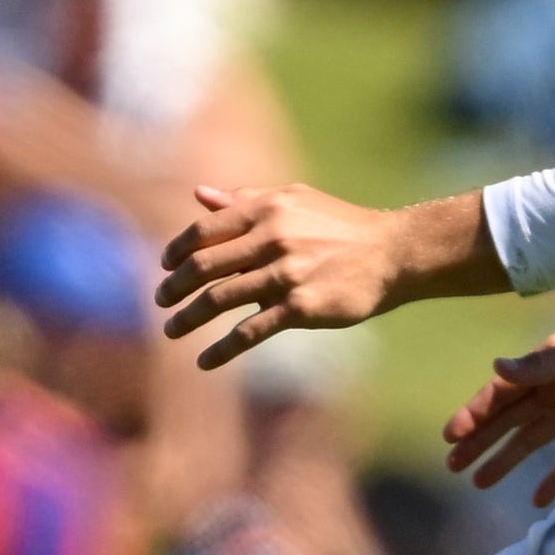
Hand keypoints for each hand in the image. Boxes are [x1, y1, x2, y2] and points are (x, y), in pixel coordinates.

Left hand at [157, 182, 479, 369]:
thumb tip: (200, 194)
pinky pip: (250, 331)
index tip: (165, 268)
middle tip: (161, 302)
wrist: (393, 252)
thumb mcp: (294, 200)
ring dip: (189, 318)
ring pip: (220, 300)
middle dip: (174, 287)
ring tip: (172, 330)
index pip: (204, 230)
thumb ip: (246, 199)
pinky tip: (205, 360)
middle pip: (204, 266)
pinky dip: (222, 349)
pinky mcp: (302, 307)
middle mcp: (272, 238)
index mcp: (266, 209)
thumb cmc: (341, 225)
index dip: (177, 251)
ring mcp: (286, 274)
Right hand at [443, 327, 554, 505]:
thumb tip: (495, 367)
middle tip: (452, 465)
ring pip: (530, 441)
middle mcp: (554, 391)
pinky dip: (554, 478)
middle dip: (479, 442)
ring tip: (479, 483)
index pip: (501, 393)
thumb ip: (542, 365)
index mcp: (545, 368)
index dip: (475, 413)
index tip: (452, 436)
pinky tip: (536, 499)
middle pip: (508, 420)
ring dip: (505, 460)